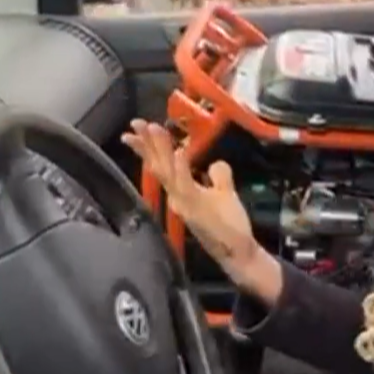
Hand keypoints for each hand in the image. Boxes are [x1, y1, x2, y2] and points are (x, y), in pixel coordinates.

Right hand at [120, 119, 259, 269]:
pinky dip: (181, 168)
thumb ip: (219, 176)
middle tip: (136, 122)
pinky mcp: (196, 210)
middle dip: (147, 143)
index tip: (140, 128)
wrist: (237, 251)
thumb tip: (215, 162)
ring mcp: (185, 204)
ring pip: (168, 172)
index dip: (149, 147)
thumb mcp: (224, 194)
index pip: (161, 165)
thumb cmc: (230, 224)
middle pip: (158, 166)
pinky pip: (186, 186)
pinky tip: (179, 152)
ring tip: (154, 128)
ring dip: (161, 149)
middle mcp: (177, 197)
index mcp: (181, 192)